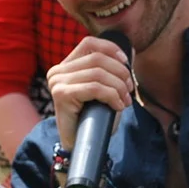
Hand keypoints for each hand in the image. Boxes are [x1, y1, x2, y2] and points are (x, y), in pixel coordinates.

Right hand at [45, 36, 133, 152]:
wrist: (79, 144)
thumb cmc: (93, 117)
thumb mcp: (103, 89)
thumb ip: (111, 70)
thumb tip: (131, 52)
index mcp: (66, 65)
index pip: (89, 44)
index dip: (111, 48)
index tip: (127, 62)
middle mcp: (58, 71)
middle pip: (97, 59)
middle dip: (120, 72)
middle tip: (129, 89)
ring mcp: (57, 82)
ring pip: (98, 74)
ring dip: (118, 87)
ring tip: (125, 101)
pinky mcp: (61, 95)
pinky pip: (95, 88)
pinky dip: (112, 96)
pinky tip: (117, 106)